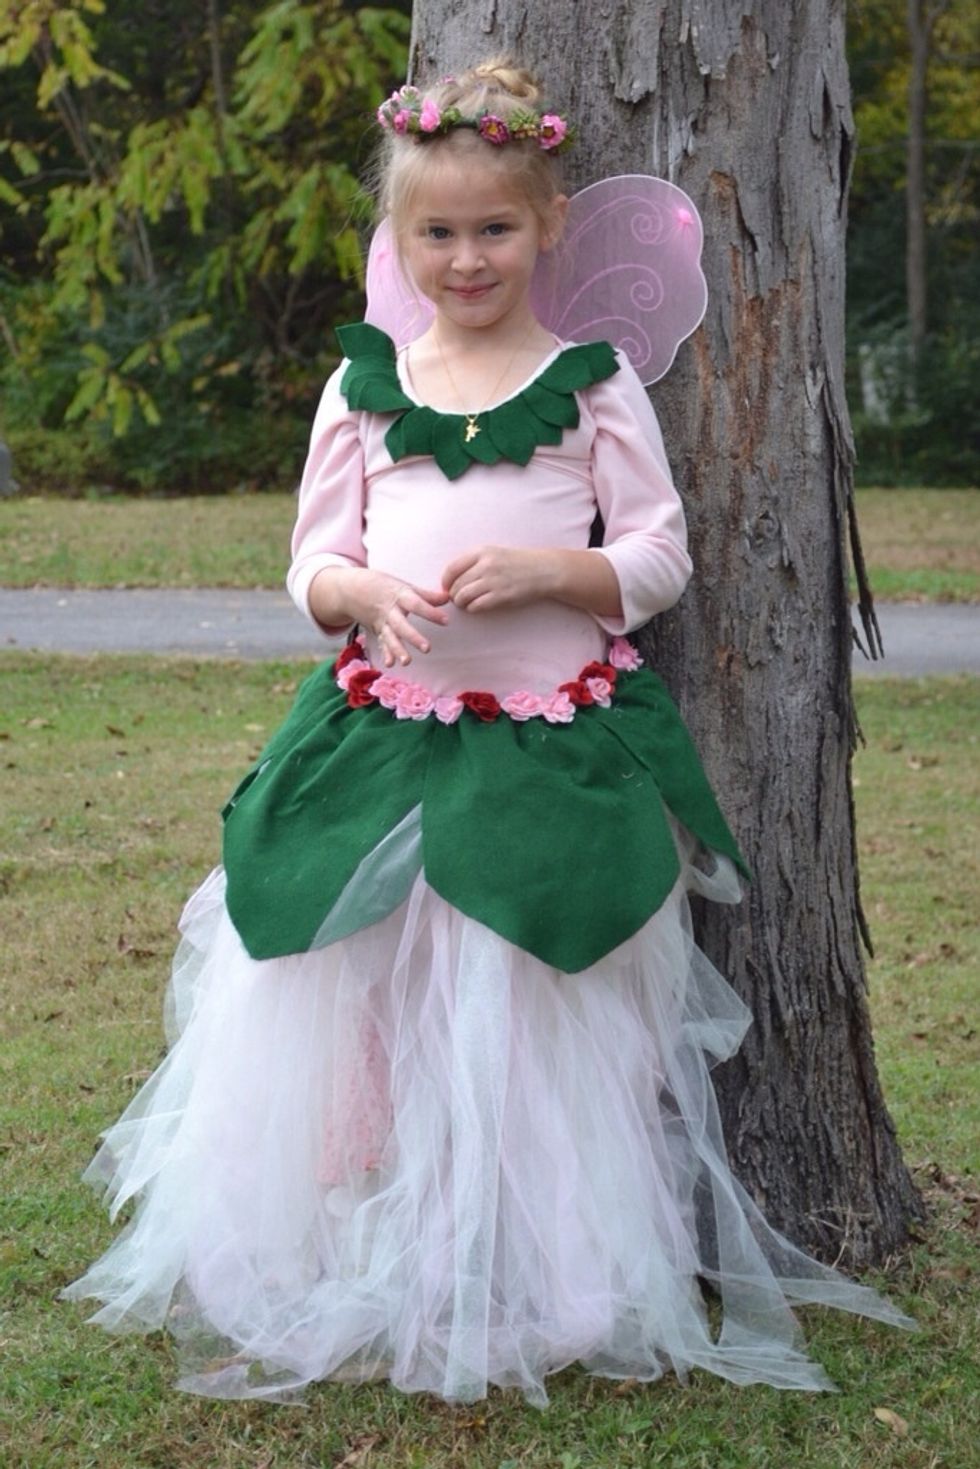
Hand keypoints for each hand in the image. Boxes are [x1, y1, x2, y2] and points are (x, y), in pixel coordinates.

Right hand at [310, 567, 449, 666]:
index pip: (416, 604)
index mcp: (399, 595)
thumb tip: (448, 597)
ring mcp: (381, 622)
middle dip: (413, 637)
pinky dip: (386, 653)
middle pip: (401, 625)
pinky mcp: (376, 630)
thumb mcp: (404, 585)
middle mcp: (389, 610)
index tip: (446, 621)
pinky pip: (381, 643)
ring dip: (398, 650)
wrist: (351, 588)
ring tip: (407, 661)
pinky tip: (390, 664)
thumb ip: (426, 594)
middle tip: (427, 648)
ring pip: (390, 637)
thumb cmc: (383, 585)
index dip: (431, 612)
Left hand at [441, 545, 546, 612]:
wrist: (543, 570)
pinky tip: (476, 607)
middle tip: (458, 599)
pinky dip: (472, 609)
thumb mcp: (494, 553)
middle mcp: (486, 565)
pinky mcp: (502, 596)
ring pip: (463, 596)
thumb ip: (473, 563)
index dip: (445, 582)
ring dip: (461, 603)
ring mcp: (494, 581)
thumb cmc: (516, 563)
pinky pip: (476, 606)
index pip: (452, 569)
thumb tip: (450, 579)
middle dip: (454, 595)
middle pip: (456, 585)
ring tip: (466, 604)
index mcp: (481, 552)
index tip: (447, 588)